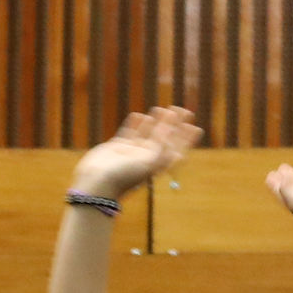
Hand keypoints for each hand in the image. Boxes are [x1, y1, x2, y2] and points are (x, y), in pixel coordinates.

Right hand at [71, 105, 198, 203]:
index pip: (175, 149)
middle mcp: (145, 158)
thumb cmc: (124, 177)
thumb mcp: (148, 161)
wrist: (97, 183)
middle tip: (182, 109)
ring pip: (146, 133)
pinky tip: (138, 116)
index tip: (195, 126)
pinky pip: (128, 133)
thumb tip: (173, 125)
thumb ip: (161, 144)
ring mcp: (130, 153)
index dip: (186, 139)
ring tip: (161, 109)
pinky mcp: (116, 148)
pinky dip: (134, 125)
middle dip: (173, 124)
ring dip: (155, 122)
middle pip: (164, 138)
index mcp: (156, 164)